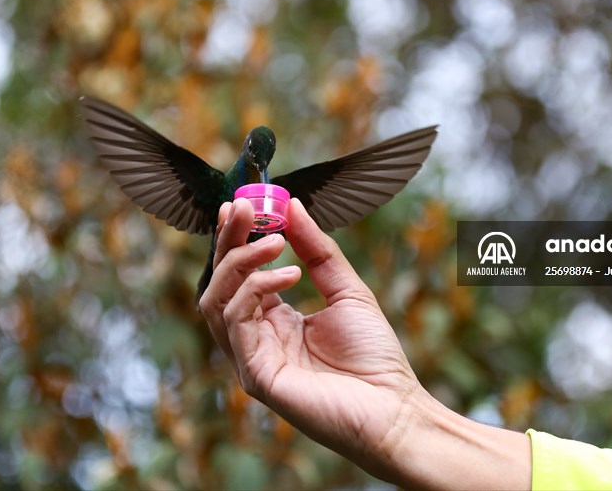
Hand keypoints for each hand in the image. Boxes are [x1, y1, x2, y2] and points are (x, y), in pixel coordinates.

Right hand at [199, 197, 529, 489]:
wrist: (394, 408)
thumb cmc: (375, 358)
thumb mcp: (346, 289)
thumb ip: (317, 250)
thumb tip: (293, 207)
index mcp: (274, 321)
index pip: (241, 273)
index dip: (237, 238)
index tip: (245, 203)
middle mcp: (256, 338)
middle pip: (219, 283)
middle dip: (228, 242)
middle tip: (244, 208)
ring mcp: (251, 358)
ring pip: (216, 301)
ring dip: (241, 263)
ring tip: (276, 242)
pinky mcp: (255, 374)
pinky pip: (236, 322)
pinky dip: (256, 290)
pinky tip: (289, 274)